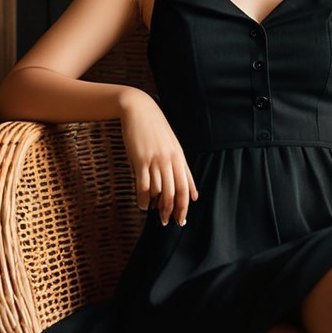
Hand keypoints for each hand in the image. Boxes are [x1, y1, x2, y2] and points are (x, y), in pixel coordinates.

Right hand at [119, 90, 197, 225]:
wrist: (138, 109)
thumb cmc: (155, 129)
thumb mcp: (172, 146)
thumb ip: (182, 168)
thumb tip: (193, 194)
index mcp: (179, 157)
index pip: (185, 188)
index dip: (184, 207)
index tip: (182, 219)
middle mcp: (169, 160)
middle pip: (174, 193)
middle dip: (171, 211)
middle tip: (167, 222)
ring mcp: (155, 160)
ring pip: (159, 191)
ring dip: (156, 206)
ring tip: (153, 213)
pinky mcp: (140, 159)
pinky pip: (143, 185)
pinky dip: (143, 198)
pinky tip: (142, 205)